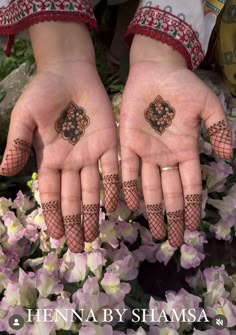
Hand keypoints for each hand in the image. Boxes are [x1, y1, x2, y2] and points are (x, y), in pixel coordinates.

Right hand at [0, 23, 118, 252]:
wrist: (70, 71)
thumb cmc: (44, 92)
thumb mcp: (25, 116)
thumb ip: (17, 142)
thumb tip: (3, 171)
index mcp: (50, 158)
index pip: (52, 193)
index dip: (53, 214)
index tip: (55, 236)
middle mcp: (71, 162)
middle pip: (73, 198)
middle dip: (74, 221)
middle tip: (78, 246)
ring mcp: (91, 154)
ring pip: (93, 189)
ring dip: (93, 212)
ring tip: (93, 234)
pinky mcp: (109, 143)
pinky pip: (113, 170)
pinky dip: (114, 187)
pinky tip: (115, 205)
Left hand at [120, 36, 231, 246]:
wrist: (156, 71)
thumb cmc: (182, 87)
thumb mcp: (208, 106)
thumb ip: (218, 130)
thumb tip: (229, 156)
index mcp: (186, 151)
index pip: (191, 186)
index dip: (192, 206)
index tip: (194, 227)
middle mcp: (166, 157)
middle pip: (170, 193)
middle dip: (173, 216)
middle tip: (174, 240)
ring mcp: (146, 153)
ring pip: (150, 188)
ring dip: (153, 210)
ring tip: (156, 231)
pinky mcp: (128, 144)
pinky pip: (129, 171)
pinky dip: (130, 187)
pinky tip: (132, 205)